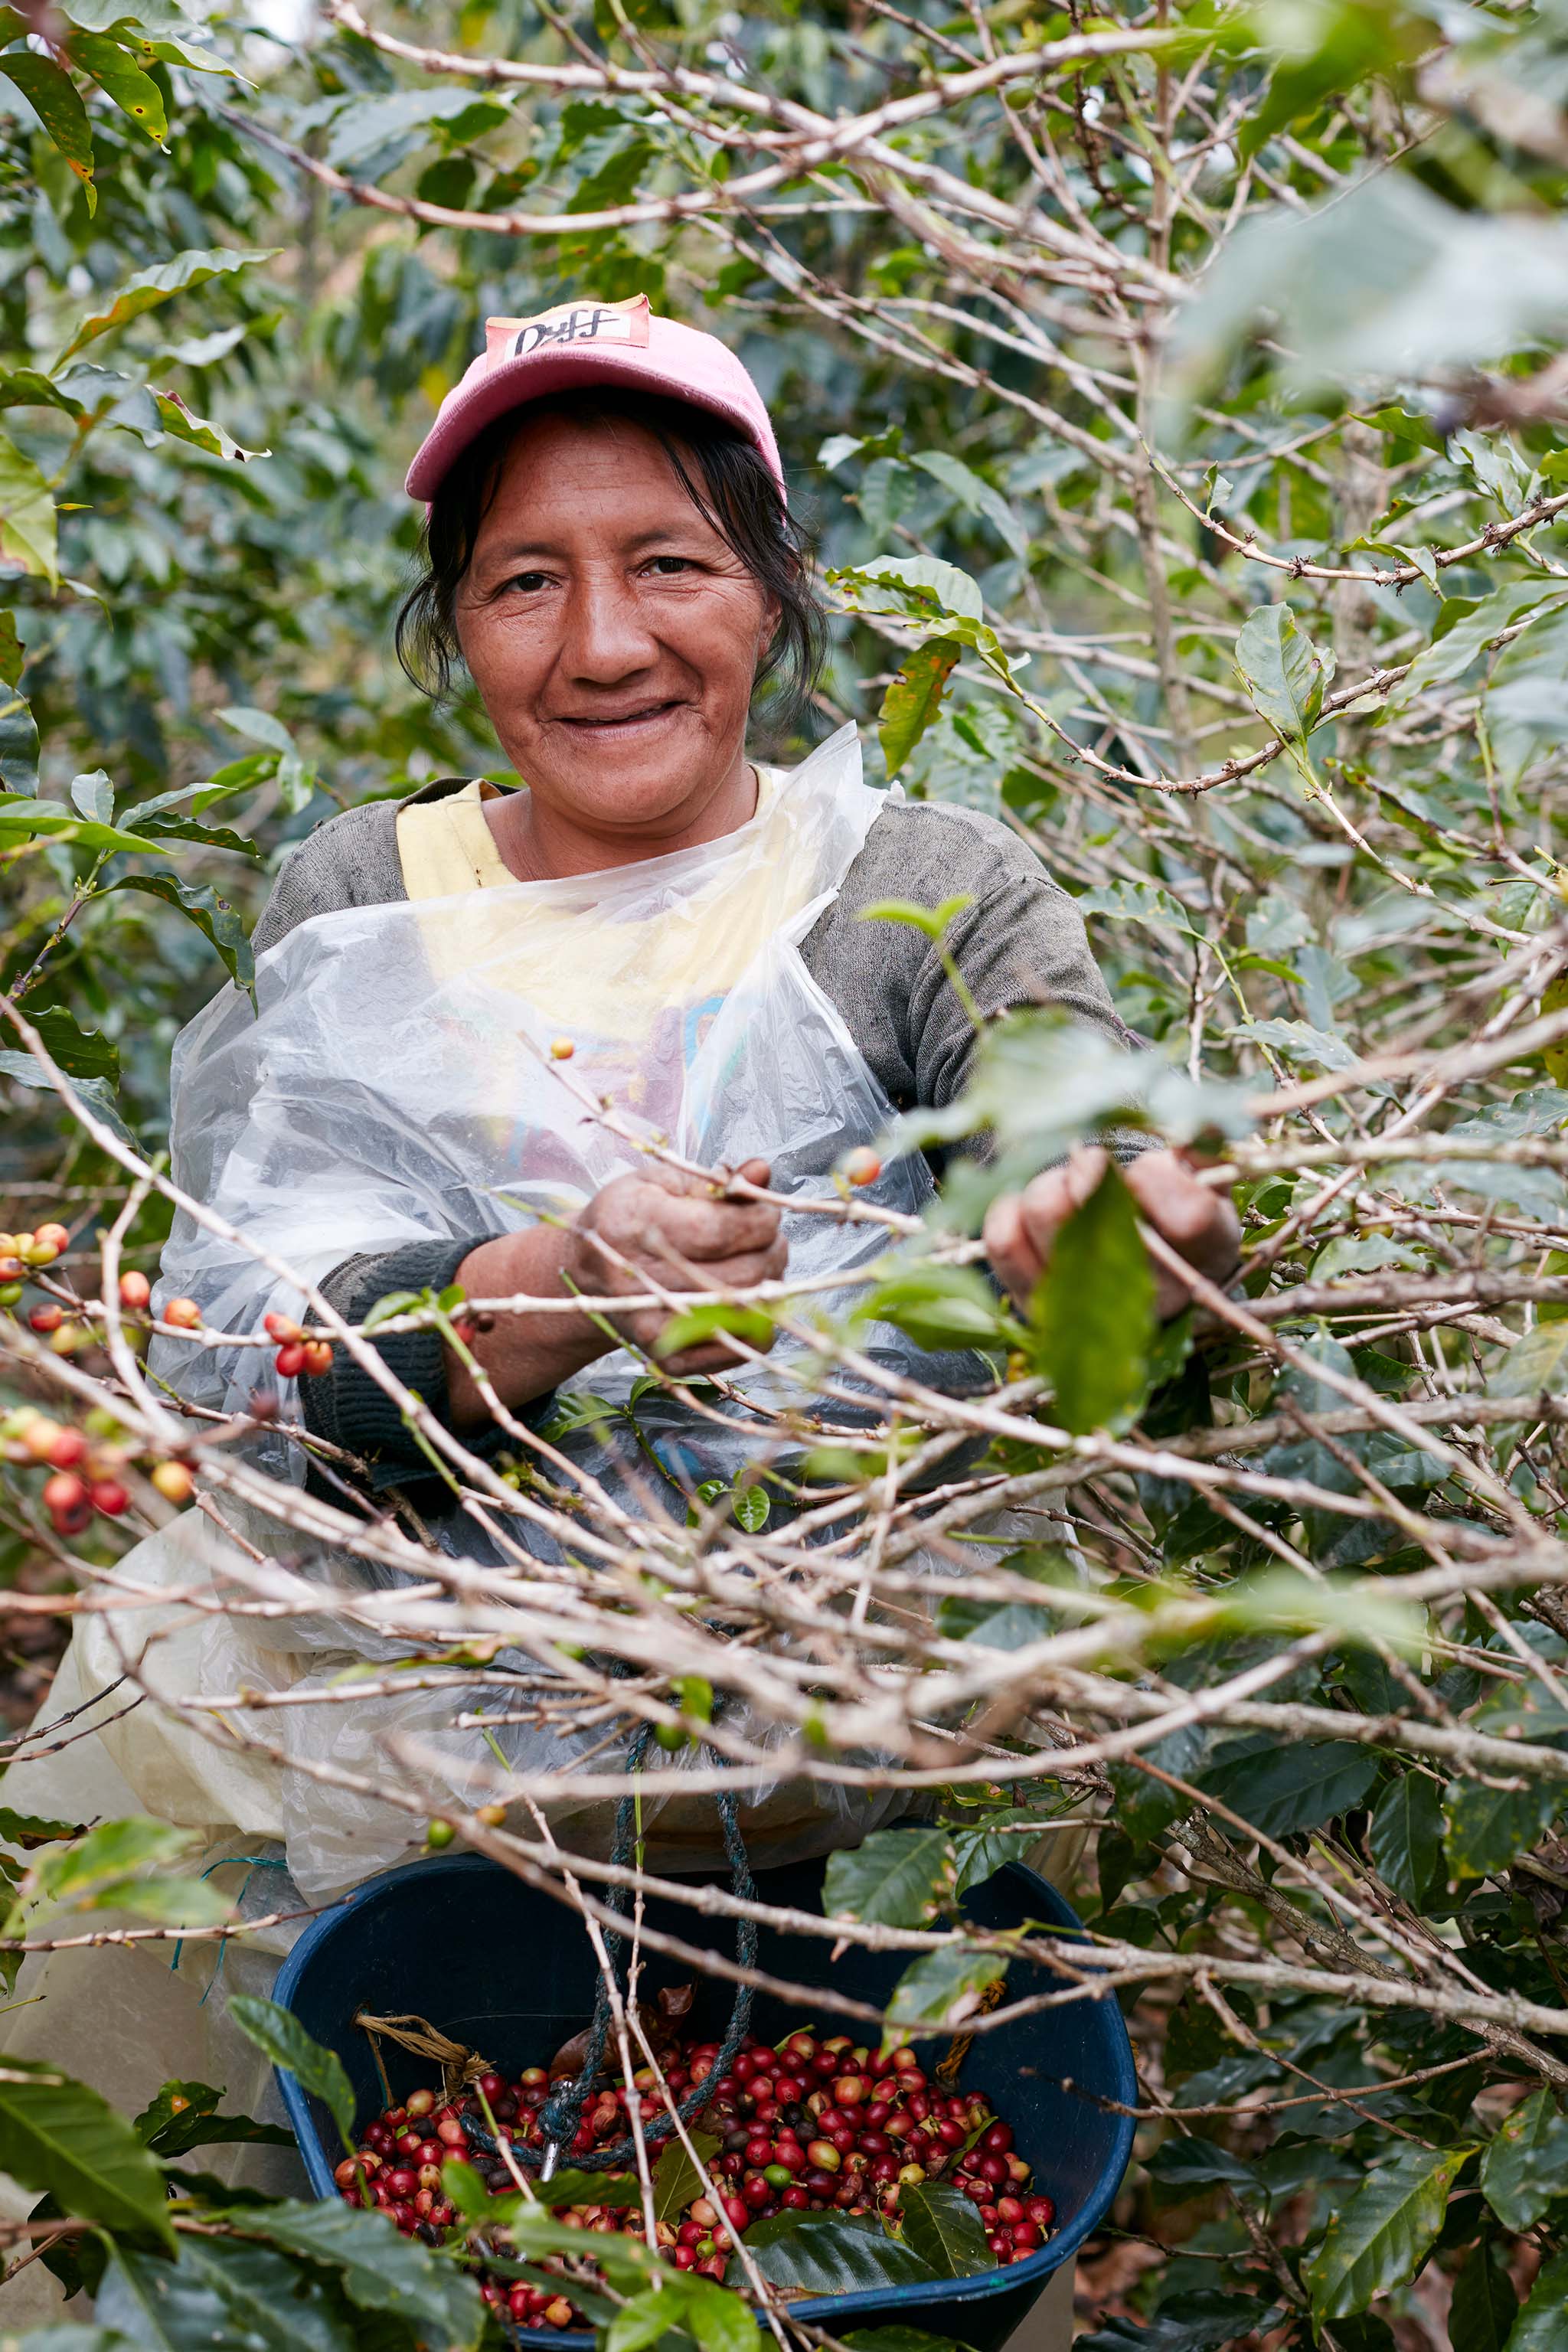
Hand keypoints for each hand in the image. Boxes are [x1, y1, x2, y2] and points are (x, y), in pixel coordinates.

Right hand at [566, 1156, 786, 1373]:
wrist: (586, 1276)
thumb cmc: (628, 1220)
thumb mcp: (662, 1183)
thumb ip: (716, 1180)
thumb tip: (761, 1171)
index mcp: (634, 1225)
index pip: (721, 1230)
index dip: (760, 1218)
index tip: (764, 1211)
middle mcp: (638, 1281)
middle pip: (744, 1273)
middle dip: (772, 1248)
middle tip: (767, 1236)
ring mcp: (653, 1325)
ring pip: (751, 1309)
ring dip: (771, 1280)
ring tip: (757, 1260)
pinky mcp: (669, 1357)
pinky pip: (744, 1346)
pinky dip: (762, 1320)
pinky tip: (748, 1295)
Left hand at [983, 1144, 1240, 1320]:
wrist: (1134, 1243)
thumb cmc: (1174, 1198)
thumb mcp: (1203, 1171)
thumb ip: (1203, 1147)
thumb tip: (1189, 1140)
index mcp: (1209, 1253)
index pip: (1189, 1219)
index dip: (1157, 1178)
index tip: (1144, 1166)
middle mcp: (1156, 1296)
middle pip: (1108, 1229)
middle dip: (1089, 1177)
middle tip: (1089, 1162)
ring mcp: (1092, 1307)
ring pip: (1050, 1223)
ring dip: (1050, 1187)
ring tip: (1063, 1184)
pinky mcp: (1036, 1303)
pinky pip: (1005, 1243)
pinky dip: (1009, 1209)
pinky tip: (1028, 1205)